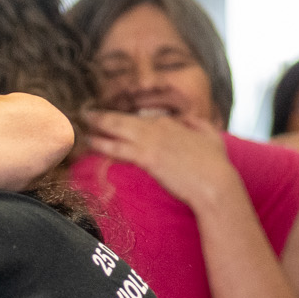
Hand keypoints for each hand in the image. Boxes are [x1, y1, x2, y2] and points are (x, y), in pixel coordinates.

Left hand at [81, 109, 242, 212]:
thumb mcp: (212, 137)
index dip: (125, 120)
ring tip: (82, 124)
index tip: (114, 121)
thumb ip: (198, 124)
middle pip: (124, 119)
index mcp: (172, 123)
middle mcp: (159, 128)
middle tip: (86, 113)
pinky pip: (118, 148)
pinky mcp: (147, 157)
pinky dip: (102, 143)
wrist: (215, 184)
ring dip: (97, 126)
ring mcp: (151, 141)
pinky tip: (90, 141)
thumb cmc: (216, 165)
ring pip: (117, 129)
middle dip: (103, 116)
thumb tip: (187, 118)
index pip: (142, 119)